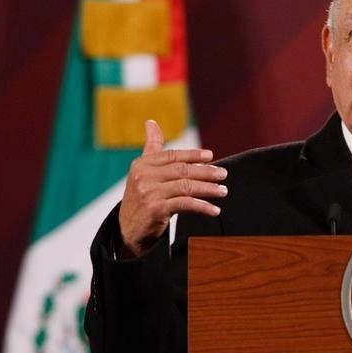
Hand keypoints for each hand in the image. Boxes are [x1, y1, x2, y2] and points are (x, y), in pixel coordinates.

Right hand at [117, 120, 227, 256]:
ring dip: (208, 189)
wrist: (128, 230)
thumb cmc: (140, 198)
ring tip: (223, 191)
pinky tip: (214, 210)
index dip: (193, 155)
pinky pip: (185, 204)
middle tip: (223, 175)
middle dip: (206, 171)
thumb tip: (151, 122)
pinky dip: (202, 206)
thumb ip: (151, 147)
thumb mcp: (143, 171)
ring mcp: (149, 192)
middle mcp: (144, 176)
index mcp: (142, 164)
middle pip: (182, 170)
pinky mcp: (155, 208)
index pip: (172, 155)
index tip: (211, 156)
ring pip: (186, 186)